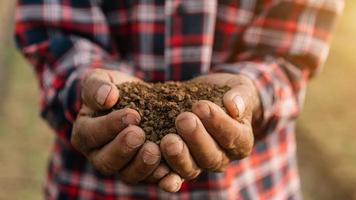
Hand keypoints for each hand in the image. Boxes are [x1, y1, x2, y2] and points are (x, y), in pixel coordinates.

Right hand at [71, 68, 165, 183]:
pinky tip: (171, 172)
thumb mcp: (102, 79)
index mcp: (86, 134)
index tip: (132, 115)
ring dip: (142, 166)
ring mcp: (123, 168)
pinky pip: (151, 180)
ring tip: (154, 151)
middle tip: (139, 135)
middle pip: (107, 162)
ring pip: (128, 175)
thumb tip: (106, 97)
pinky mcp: (145, 173)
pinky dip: (162, 178)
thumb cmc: (116, 89)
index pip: (92, 134)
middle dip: (123, 149)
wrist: (139, 100)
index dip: (110, 126)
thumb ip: (97, 85)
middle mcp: (101, 156)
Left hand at [159, 73, 260, 189]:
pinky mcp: (180, 164)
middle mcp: (222, 157)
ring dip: (179, 156)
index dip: (217, 123)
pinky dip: (165, 175)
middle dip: (196, 139)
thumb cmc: (227, 93)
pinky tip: (156, 166)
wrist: (207, 97)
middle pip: (211, 156)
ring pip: (191, 169)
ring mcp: (200, 164)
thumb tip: (234, 107)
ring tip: (167, 140)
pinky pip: (173, 176)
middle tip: (183, 119)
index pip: (232, 136)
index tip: (201, 105)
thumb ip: (240, 96)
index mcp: (241, 141)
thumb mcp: (238, 88)